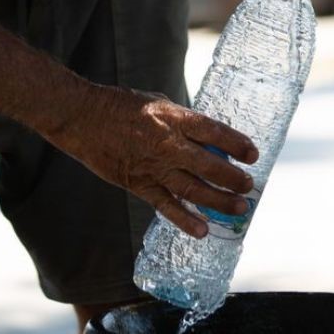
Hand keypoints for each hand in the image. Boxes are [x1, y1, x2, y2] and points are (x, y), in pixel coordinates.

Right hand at [41, 86, 258, 237]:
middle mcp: (166, 143)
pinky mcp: (138, 184)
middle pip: (208, 164)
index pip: (213, 131)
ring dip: (218, 201)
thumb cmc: (119, 106)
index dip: (236, 144)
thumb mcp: (156, 103)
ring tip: (239, 208)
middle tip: (249, 186)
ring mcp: (152, 166)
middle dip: (232, 178)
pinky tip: (202, 230)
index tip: (252, 153)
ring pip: (193, 189)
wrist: (81, 118)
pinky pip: (165, 205)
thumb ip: (180, 120)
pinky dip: (184, 220)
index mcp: (172, 118)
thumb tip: (204, 135)